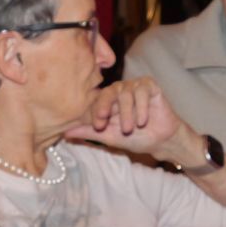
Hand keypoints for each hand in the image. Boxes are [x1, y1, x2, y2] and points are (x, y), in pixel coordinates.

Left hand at [64, 76, 189, 161]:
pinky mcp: (149, 85)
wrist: (161, 141)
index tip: (98, 125)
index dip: (96, 111)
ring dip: (127, 114)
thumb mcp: (109, 137)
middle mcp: (120, 90)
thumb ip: (89, 132)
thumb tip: (64, 133)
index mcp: (107, 100)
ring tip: (130, 129)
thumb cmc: (135, 138)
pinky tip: (143, 120)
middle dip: (106, 107)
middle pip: (109, 92)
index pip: (97, 100)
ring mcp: (135, 86)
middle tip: (106, 123)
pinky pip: (142, 91)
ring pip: (126, 94)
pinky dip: (142, 107)